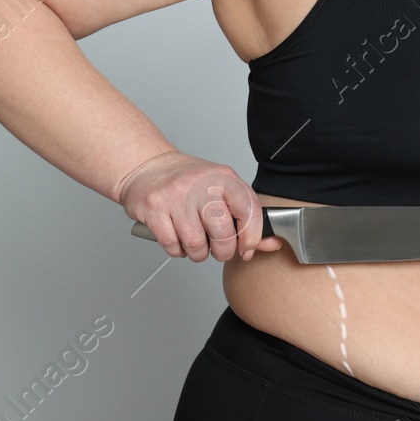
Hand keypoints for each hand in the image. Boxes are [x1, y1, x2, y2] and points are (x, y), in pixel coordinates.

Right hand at [116, 150, 282, 262]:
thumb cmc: (189, 182)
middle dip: (223, 251)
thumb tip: (271, 243)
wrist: (148, 167)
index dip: (252, 238)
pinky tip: (178, 238)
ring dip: (198, 253)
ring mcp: (176, 196)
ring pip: (196, 245)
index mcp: (224, 177)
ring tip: (196, 242)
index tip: (247, 249)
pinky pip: (172, 245)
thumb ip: (246, 217)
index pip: (249, 211)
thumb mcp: (222, 190)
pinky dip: (178, 250)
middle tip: (218, 248)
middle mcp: (201, 184)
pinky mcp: (154, 208)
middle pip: (223, 234)